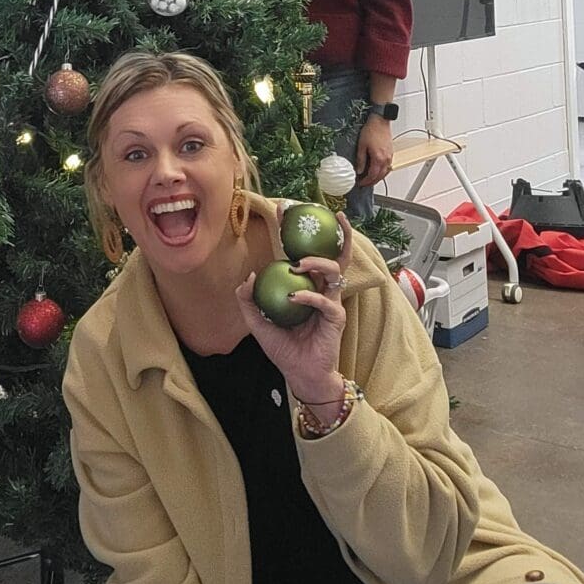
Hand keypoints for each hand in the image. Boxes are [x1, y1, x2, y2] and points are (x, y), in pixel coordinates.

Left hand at [234, 212, 352, 404]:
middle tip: (317, 216)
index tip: (282, 208)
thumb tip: (247, 277)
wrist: (300, 375)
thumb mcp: (257, 324)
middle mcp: (319, 288)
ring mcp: (330, 300)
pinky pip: (324, 300)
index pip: (298, 251)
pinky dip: (308, 296)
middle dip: (330, 233)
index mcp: (302, 285)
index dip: (291, 230)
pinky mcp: (335, 317)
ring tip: (298, 265)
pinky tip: (293, 298)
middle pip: (330, 254)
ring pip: (333, 270)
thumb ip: (248, 302)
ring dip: (316, 262)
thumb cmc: (283, 349)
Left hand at [355, 115, 392, 186]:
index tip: (360, 183)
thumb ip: (361, 160)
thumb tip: (359, 170)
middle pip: (380, 176)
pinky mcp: (391, 153)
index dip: (366, 181)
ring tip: (370, 179)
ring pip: (385, 173)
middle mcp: (386, 159)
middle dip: (372, 182)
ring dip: (378, 178)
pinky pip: (388, 167)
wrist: (380, 121)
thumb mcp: (361, 146)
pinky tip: (378, 171)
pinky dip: (383, 172)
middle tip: (364, 184)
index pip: (372, 175)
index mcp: (378, 158)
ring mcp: (390, 156)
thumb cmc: (371, 130)